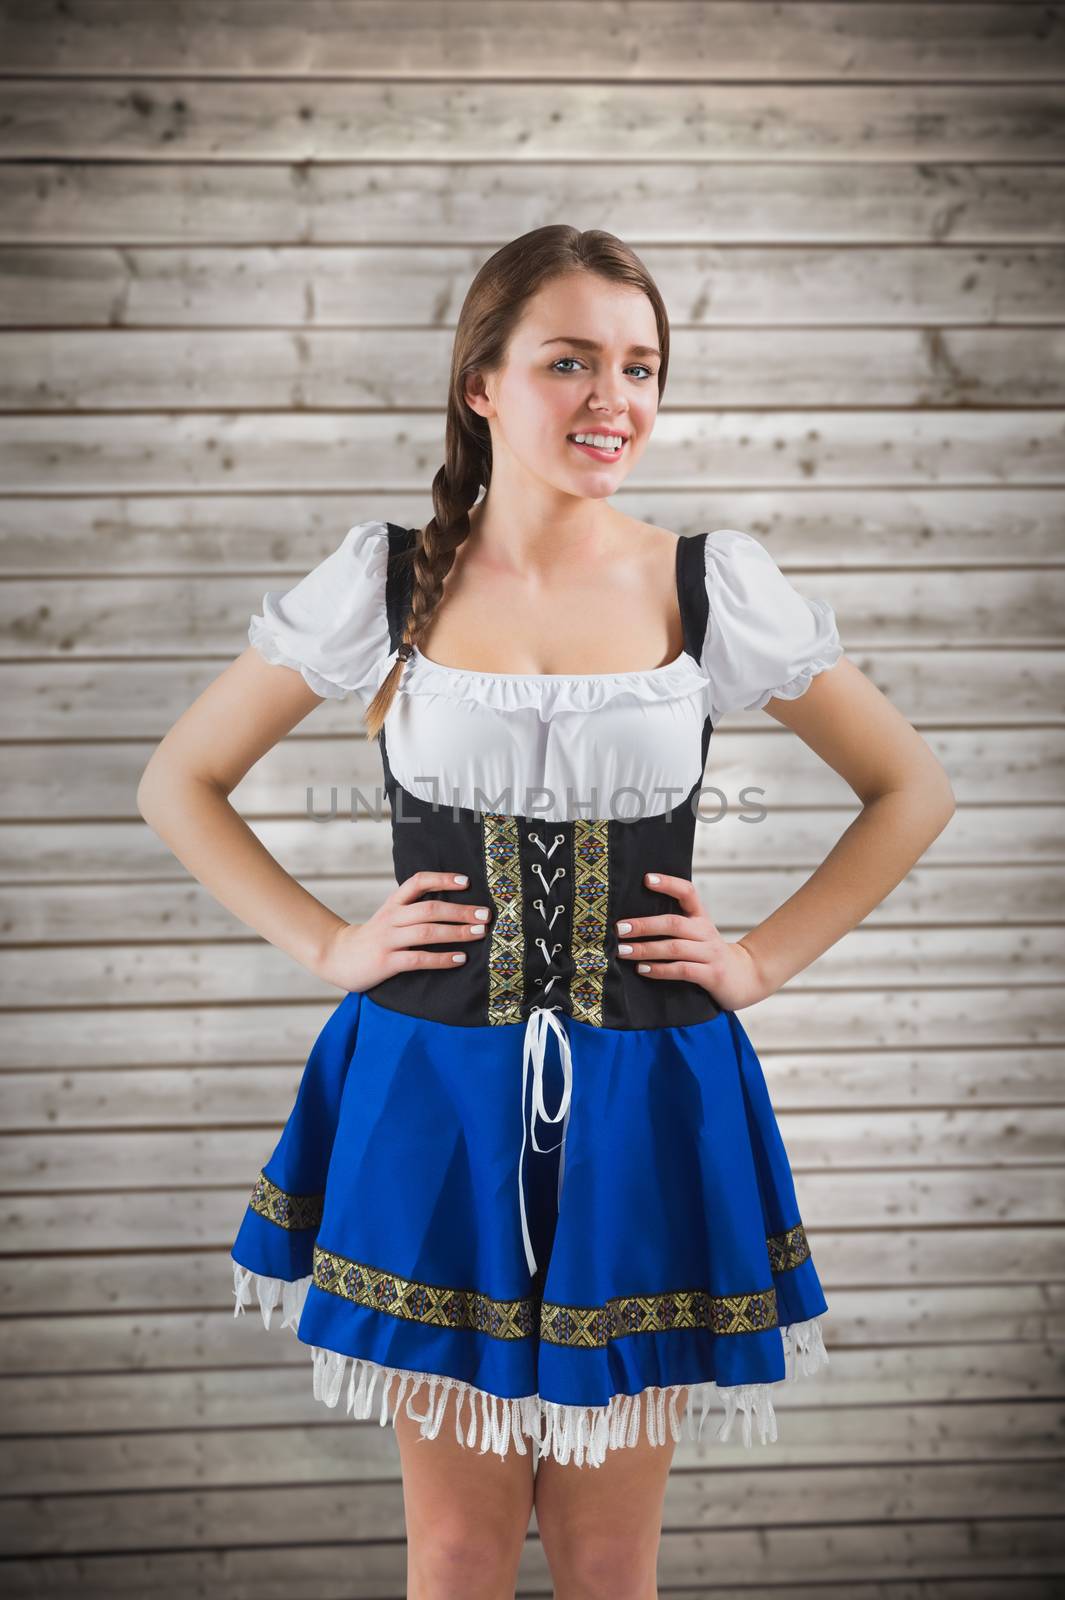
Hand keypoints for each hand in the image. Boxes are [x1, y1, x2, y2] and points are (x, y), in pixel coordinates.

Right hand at [315, 870, 491, 991]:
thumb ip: (414, 909)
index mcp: (393, 903)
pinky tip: (459, 959)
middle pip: (429, 908)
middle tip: (485, 914)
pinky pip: (418, 959)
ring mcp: (388, 940)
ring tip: (479, 933)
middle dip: (460, 911)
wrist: (337, 957)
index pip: (417, 882)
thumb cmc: (374, 937)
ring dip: (456, 932)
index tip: (466, 882)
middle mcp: (391, 918)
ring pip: (426, 932)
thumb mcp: (390, 916)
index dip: (442, 879)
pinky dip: (441, 959)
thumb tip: (454, 907)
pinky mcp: (386, 962)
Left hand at [614, 872, 770, 1010]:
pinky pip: (682, 970)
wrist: (744, 978)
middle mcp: (706, 932)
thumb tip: (632, 920)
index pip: (687, 892)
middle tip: (619, 929)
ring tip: (623, 951)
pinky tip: (643, 969)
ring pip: (674, 948)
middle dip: (644, 925)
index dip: (668, 884)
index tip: (646, 879)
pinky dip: (660, 970)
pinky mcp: (712, 975)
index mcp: (701, 917)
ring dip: (646, 949)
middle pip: (673, 923)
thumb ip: (674, 925)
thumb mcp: (697, 934)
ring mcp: (710, 953)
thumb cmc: (708, 954)